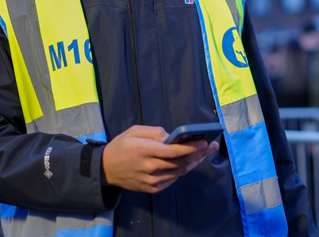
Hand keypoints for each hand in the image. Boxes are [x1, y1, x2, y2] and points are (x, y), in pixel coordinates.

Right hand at [101, 125, 218, 193]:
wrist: (106, 169)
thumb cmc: (122, 145)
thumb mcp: (135, 130)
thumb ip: (155, 131)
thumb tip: (173, 136)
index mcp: (145, 150)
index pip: (174, 151)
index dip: (191, 147)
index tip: (204, 141)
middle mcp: (150, 167)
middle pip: (181, 162)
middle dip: (199, 153)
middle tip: (211, 145)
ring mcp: (152, 181)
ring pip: (180, 172)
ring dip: (194, 162)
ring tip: (205, 152)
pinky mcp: (153, 188)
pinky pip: (173, 179)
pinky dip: (184, 169)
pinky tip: (191, 161)